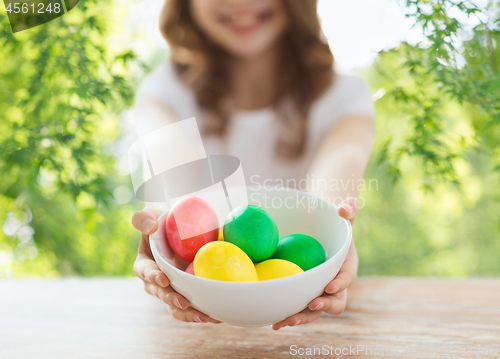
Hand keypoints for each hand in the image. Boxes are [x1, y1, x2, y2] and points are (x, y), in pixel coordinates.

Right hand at [132, 209, 220, 323]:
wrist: (184, 233)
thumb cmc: (165, 223)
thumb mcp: (151, 215)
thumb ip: (144, 218)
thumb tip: (151, 227)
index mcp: (145, 264)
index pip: (145, 272)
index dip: (153, 277)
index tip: (164, 278)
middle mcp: (156, 282)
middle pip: (161, 294)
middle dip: (172, 299)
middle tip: (184, 301)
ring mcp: (172, 291)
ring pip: (177, 308)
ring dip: (188, 314)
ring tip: (204, 316)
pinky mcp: (187, 296)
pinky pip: (192, 308)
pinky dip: (203, 313)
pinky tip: (217, 316)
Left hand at [271, 197, 358, 329]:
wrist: (319, 231)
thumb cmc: (332, 220)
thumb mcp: (344, 210)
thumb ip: (349, 207)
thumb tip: (344, 209)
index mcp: (345, 266)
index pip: (347, 277)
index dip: (340, 284)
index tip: (329, 287)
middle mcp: (334, 284)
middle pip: (334, 302)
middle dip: (323, 306)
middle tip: (309, 304)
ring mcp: (318, 292)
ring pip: (313, 311)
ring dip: (301, 318)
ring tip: (284, 322)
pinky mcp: (303, 295)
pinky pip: (297, 309)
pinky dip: (285, 316)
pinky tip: (271, 322)